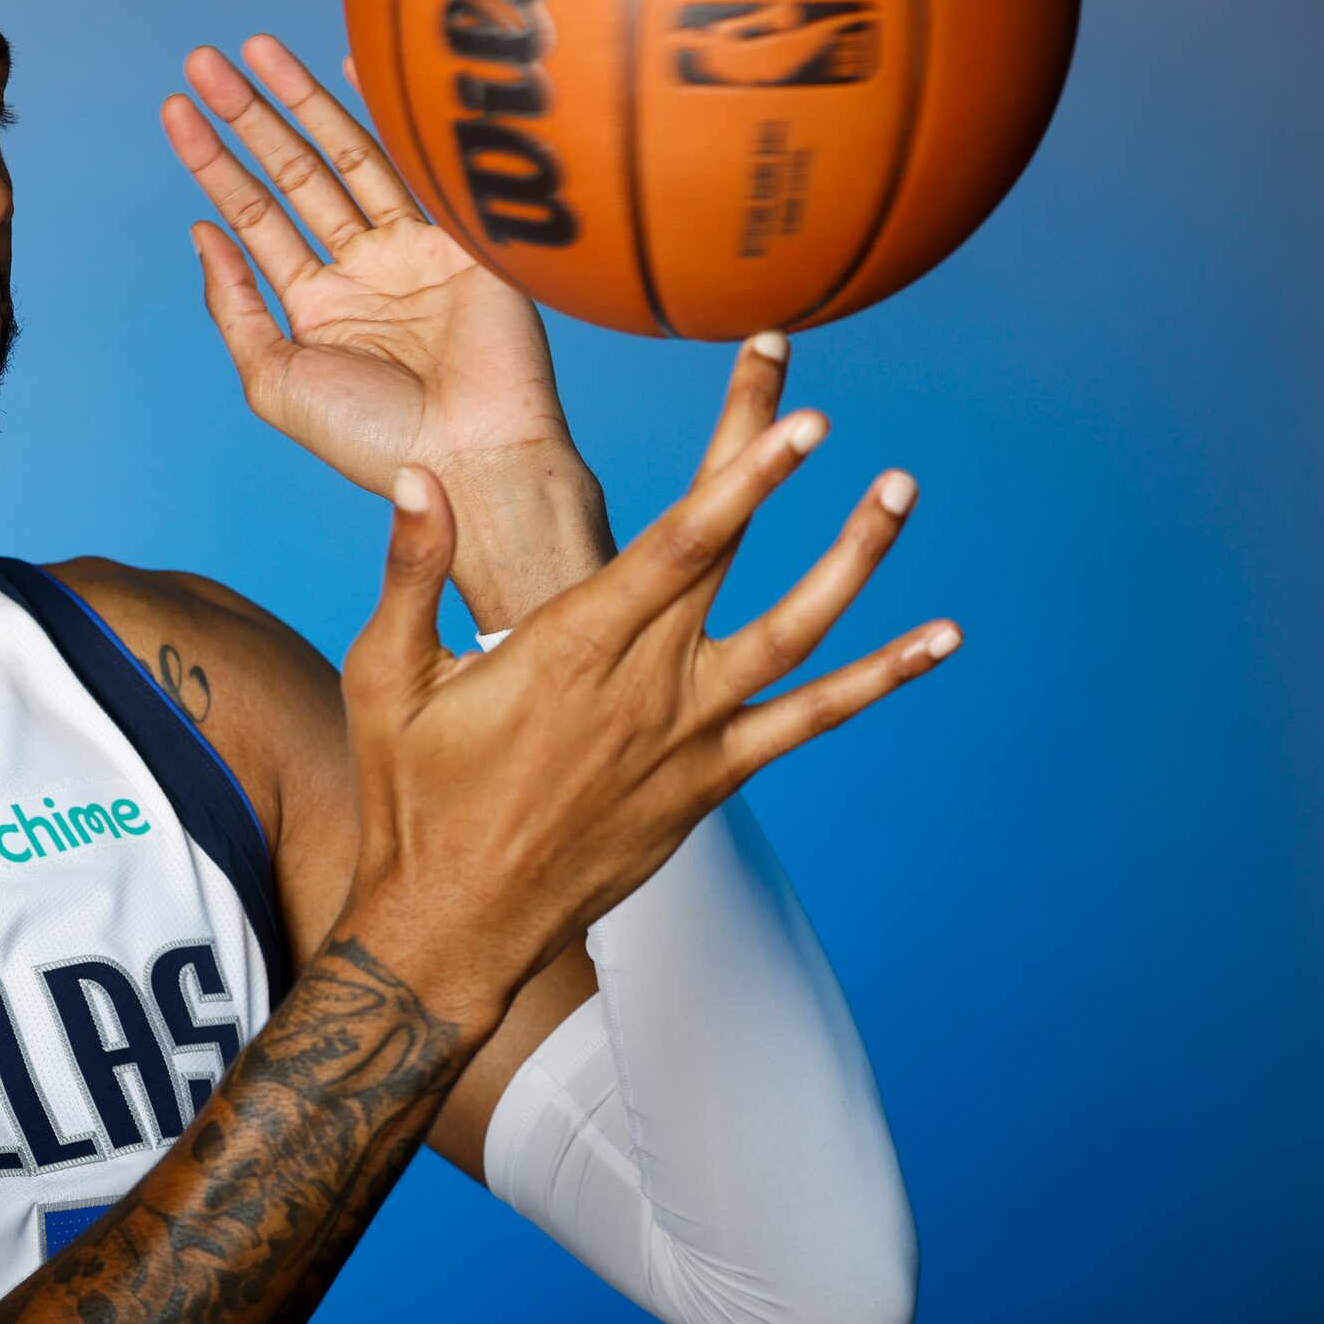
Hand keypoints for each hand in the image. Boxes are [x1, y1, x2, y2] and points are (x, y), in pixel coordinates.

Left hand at [161, 35, 584, 499]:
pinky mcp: (463, 238)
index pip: (254, 217)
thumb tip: (200, 233)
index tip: (174, 112)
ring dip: (299, 102)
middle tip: (201, 62)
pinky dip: (387, 111)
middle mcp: (362, 270)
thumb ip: (234, 307)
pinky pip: (417, 161)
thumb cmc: (372, 439)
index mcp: (316, 307)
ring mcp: (412, 249)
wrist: (469, 459)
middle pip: (294, 174)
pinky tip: (352, 61)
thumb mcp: (275, 379)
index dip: (213, 164)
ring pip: (347, 157)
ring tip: (250, 51)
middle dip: (248, 118)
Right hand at [329, 390, 957, 1016]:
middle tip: (821, 396)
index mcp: (571, 646)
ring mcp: (689, 736)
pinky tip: (936, 640)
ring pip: (797, 633)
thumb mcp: (387, 675)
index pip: (680, 541)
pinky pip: (811, 721)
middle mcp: (646, 685)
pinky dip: (878, 679)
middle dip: (774, 460)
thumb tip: (418, 475)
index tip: (797, 409)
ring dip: (854, 559)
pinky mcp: (711, 781)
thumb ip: (412, 571)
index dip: (746, 471)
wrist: (454, 926)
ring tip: (899, 491)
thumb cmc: (413, 798)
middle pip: (732, 552)